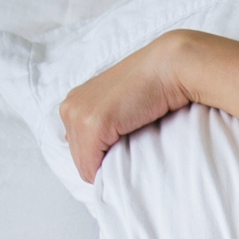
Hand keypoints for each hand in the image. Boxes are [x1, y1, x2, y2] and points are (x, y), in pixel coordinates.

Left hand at [58, 30, 206, 182]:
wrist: (169, 69)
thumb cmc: (153, 88)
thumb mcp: (121, 106)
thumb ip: (106, 124)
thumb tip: (100, 155)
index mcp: (74, 103)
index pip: (78, 148)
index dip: (102, 156)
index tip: (126, 149)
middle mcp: (69, 108)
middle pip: (79, 159)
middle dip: (104, 162)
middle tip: (133, 150)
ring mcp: (78, 116)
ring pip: (85, 165)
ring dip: (109, 166)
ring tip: (134, 149)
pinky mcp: (93, 125)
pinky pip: (92, 166)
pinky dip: (110, 170)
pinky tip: (132, 154)